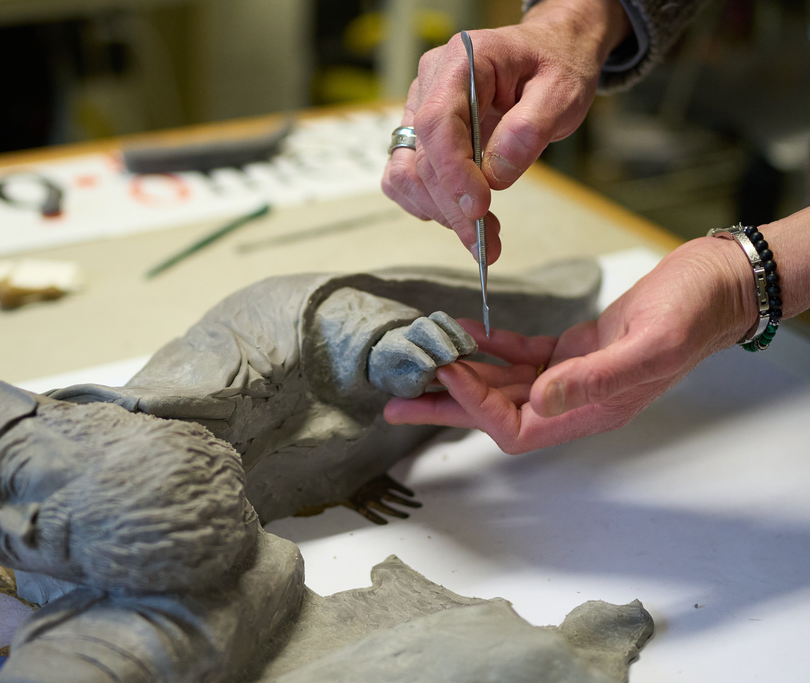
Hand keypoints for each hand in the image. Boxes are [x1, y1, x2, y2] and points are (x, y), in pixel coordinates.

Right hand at [382, 0, 629, 259]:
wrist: (550, 53)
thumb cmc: (556, 65)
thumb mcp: (562, 91)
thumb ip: (530, 128)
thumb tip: (496, 175)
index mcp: (462, 61)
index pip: (437, 122)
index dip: (453, 172)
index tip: (479, 208)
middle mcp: (430, 84)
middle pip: (421, 157)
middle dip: (453, 208)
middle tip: (487, 244)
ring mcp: (418, 110)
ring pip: (406, 174)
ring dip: (441, 212)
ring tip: (483, 235)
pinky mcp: (419, 136)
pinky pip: (404, 178)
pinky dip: (429, 205)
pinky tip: (461, 216)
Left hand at [383, 237, 757, 452]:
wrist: (718, 283)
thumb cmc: (694, 312)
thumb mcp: (650, 344)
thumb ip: (596, 378)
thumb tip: (540, 401)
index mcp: (593, 409)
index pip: (515, 427)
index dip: (474, 405)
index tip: (445, 369)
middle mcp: (576, 399)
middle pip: (495, 413)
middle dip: (445, 405)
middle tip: (396, 399)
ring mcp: (573, 375)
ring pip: (503, 385)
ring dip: (460, 373)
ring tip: (418, 363)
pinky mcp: (574, 348)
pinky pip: (522, 355)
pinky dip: (491, 345)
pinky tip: (466, 331)